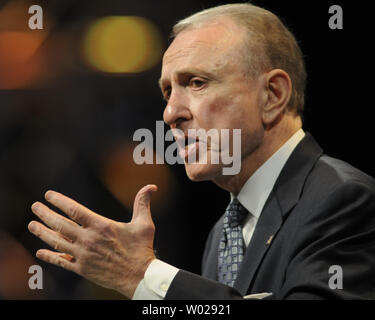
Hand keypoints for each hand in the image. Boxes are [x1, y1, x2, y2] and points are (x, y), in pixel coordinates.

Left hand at [28, 184, 157, 297]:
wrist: (139, 277)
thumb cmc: (141, 249)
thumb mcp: (145, 223)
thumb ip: (143, 203)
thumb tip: (151, 186)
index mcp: (101, 226)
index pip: (74, 210)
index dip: (59, 201)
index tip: (49, 195)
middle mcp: (88, 239)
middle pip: (60, 224)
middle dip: (45, 214)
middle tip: (34, 207)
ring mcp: (83, 255)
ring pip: (57, 242)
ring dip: (42, 233)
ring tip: (31, 225)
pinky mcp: (82, 269)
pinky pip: (61, 261)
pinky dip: (49, 256)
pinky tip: (40, 252)